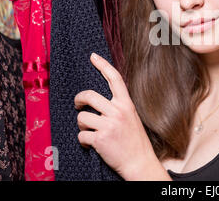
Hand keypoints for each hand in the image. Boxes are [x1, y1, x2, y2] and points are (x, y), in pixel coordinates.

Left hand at [74, 53, 157, 179]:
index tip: (93, 56)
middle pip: (89, 96)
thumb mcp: (131, 117)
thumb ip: (118, 107)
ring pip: (81, 117)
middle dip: (78, 100)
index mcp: (126, 104)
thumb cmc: (135, 141)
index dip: (103, 65)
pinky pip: (81, 135)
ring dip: (82, 126)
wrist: (139, 162)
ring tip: (90, 132)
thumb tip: (98, 100)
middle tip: (78, 105)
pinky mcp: (100, 139)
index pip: (115, 79)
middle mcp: (118, 112)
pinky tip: (91, 144)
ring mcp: (109, 125)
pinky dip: (83, 141)